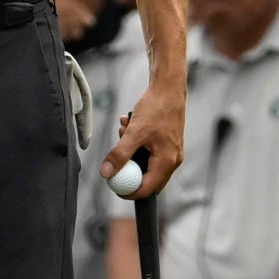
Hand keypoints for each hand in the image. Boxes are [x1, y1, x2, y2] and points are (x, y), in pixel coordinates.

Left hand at [106, 78, 185, 201]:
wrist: (169, 87)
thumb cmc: (156, 107)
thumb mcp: (134, 132)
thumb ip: (120, 154)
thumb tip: (106, 173)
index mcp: (167, 161)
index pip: (147, 189)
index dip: (128, 191)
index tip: (113, 185)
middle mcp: (172, 160)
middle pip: (146, 179)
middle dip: (128, 168)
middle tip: (114, 160)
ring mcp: (171, 152)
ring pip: (145, 162)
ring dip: (130, 151)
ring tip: (122, 131)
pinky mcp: (167, 143)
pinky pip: (148, 151)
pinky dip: (136, 142)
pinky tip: (129, 124)